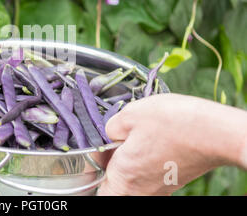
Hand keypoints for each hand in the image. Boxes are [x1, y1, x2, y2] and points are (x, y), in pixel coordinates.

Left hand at [97, 93, 246, 195]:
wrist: (215, 132)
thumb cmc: (173, 123)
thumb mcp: (129, 115)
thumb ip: (109, 128)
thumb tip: (109, 135)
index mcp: (123, 178)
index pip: (96, 189)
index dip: (91, 170)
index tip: (97, 151)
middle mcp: (139, 191)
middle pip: (111, 188)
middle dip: (108, 168)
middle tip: (113, 146)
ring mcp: (157, 191)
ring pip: (129, 184)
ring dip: (125, 167)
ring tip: (132, 142)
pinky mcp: (170, 184)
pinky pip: (146, 181)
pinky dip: (142, 167)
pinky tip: (149, 145)